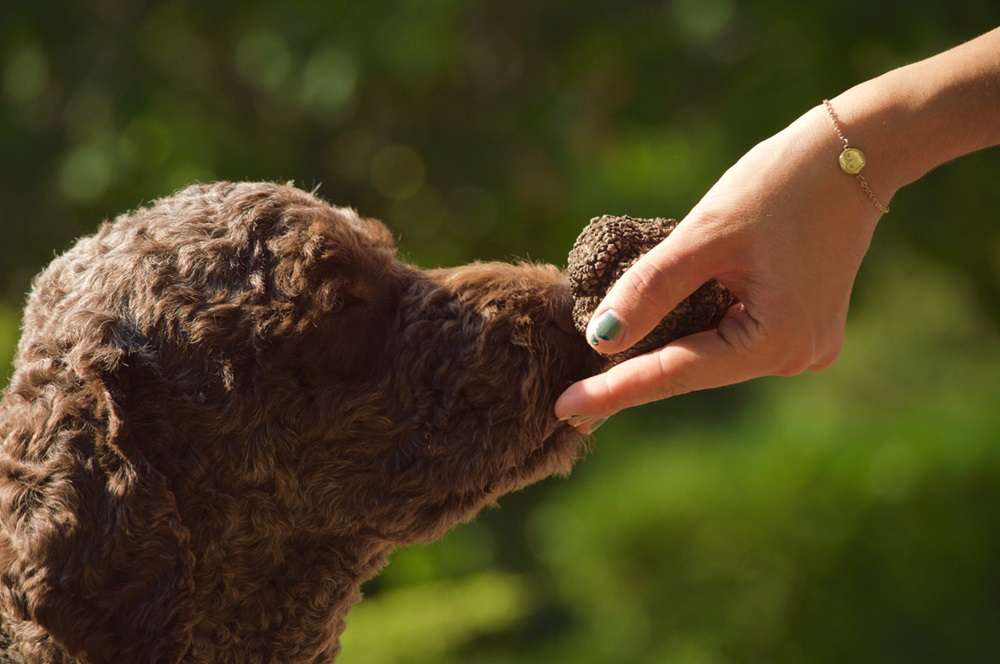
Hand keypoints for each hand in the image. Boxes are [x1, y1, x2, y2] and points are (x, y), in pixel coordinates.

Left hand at [555, 105, 888, 422]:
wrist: (856, 150)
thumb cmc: (781, 185)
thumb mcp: (704, 237)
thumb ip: (650, 290)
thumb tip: (601, 340)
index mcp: (775, 342)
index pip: (675, 374)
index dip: (614, 391)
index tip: (564, 410)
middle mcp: (794, 358)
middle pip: (694, 370)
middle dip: (634, 376)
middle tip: (572, 400)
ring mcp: (803, 345)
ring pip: (712, 355)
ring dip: (663, 352)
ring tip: (601, 370)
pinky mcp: (801, 325)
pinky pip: (733, 336)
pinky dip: (693, 332)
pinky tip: (654, 334)